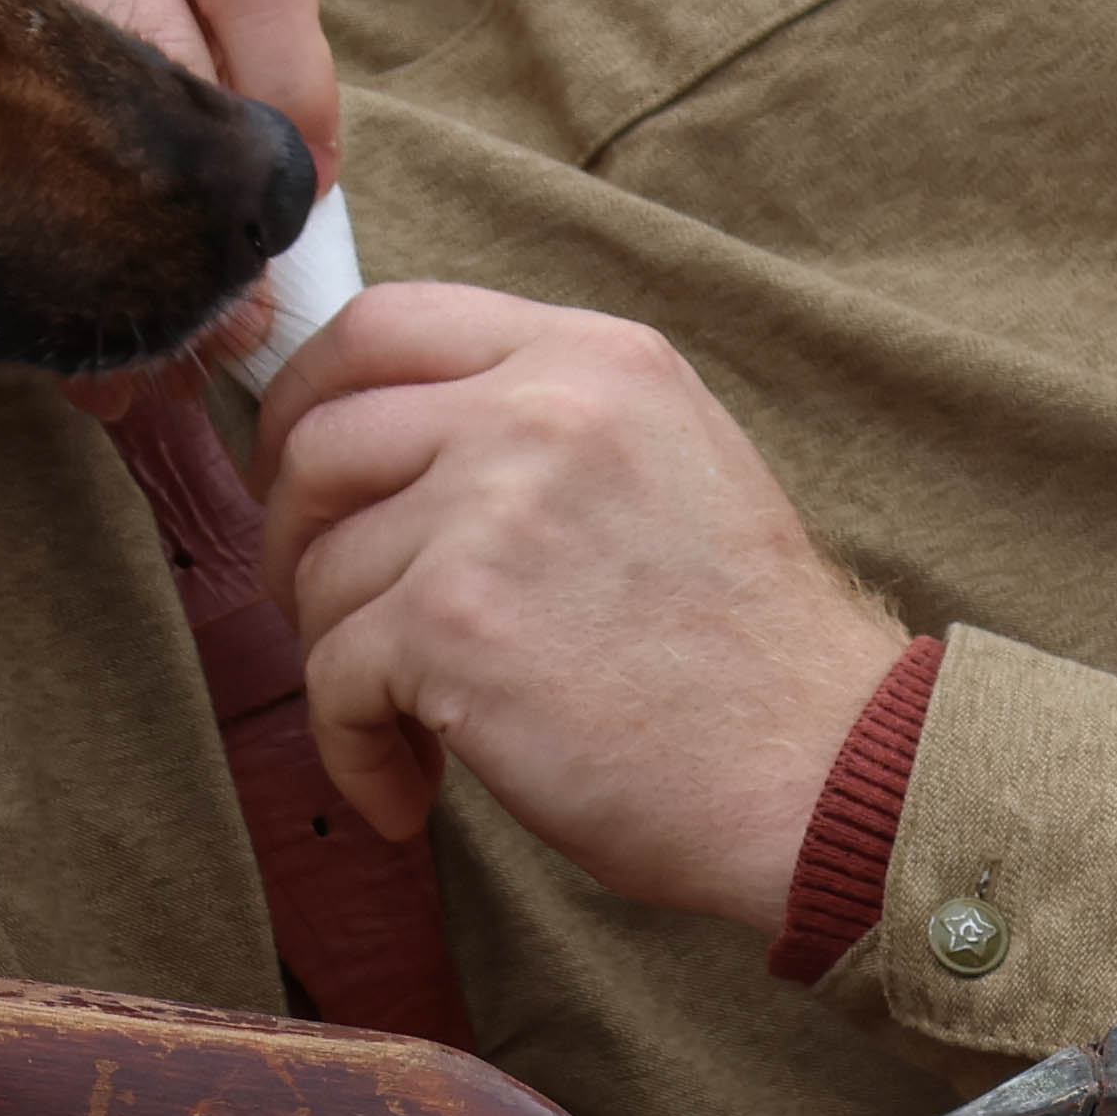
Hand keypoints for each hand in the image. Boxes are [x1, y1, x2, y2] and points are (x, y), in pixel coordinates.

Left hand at [258, 285, 907, 928]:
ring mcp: (488, 508)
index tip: (292, 467)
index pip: (383, 323)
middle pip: (320, 438)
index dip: (308, 397)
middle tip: (324, 612)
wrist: (823, 771)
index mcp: (589, 357)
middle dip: (292, 535)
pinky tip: (407, 792)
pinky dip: (352, 748)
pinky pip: (331, 679)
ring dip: (338, 661)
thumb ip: (537, 418)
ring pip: (320, 570)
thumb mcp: (665, 458)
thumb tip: (381, 433)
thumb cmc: (742, 646)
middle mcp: (534, 408)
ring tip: (405, 724)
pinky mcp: (453, 621)